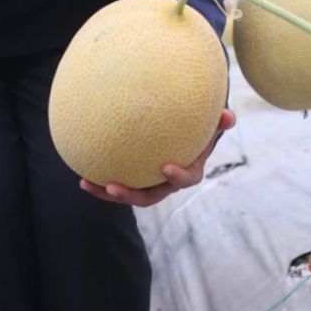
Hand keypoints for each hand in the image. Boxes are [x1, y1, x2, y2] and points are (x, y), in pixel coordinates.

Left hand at [80, 109, 235, 207]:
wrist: (181, 132)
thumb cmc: (196, 126)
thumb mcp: (209, 122)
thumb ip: (218, 120)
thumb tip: (228, 115)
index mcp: (189, 170)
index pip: (186, 178)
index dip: (177, 176)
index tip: (165, 166)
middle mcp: (166, 182)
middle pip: (151, 195)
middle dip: (132, 195)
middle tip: (114, 187)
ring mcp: (149, 182)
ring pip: (130, 194)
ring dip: (109, 193)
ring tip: (88, 184)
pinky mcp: (134, 179)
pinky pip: (117, 184)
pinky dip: (100, 183)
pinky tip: (82, 177)